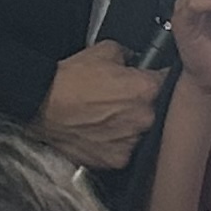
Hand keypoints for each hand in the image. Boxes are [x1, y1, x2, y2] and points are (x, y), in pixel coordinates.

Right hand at [39, 42, 164, 168]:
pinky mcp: (116, 159)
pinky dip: (115, 144)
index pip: (169, 81)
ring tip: (106, 117)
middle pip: (155, 111)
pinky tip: (100, 133)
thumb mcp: (104, 50)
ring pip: (140, 133)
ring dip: (129, 126)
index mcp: (147, 89)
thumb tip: (135, 60)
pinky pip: (123, 150)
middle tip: (120, 100)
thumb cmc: (69, 79)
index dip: (158, 80)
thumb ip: (128, 55)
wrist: (41, 104)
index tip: (152, 80)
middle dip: (142, 105)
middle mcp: (144, 117)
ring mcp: (131, 141)